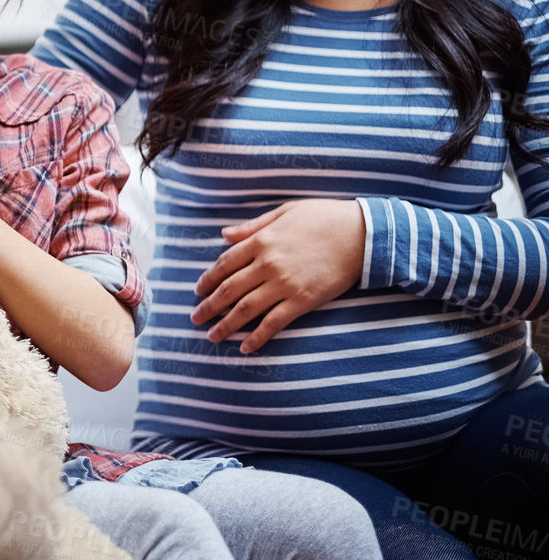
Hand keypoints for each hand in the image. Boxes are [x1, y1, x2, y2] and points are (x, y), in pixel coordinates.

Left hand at [191, 199, 365, 352]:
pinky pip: (274, 322)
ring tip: (212, 336)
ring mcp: (284, 284)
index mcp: (260, 241)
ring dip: (225, 325)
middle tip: (195, 318)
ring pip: (245, 309)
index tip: (199, 290)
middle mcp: (267, 264)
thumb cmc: (324, 218)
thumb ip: (252, 226)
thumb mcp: (284, 212)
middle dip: (208, 306)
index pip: (223, 264)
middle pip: (228, 290)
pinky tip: (245, 347)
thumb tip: (223, 235)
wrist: (364, 234)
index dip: (208, 279)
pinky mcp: (303, 301)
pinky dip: (257, 337)